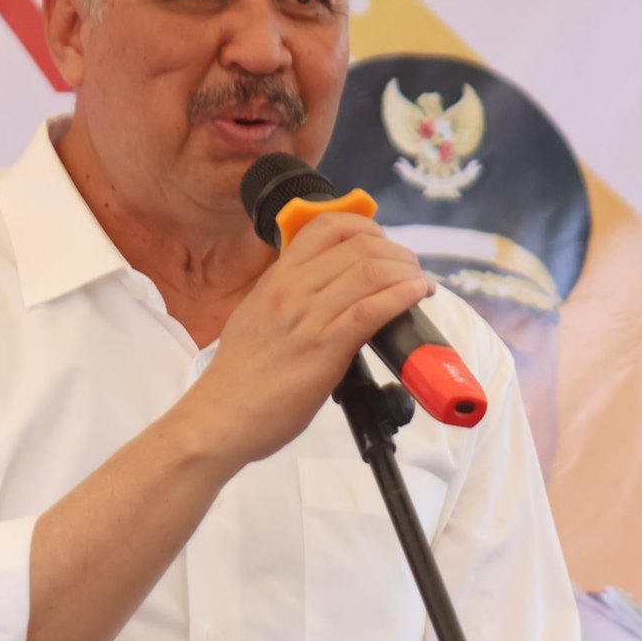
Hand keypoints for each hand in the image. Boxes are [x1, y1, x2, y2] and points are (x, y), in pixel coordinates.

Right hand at [175, 212, 434, 466]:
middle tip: (411, 268)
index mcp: (277, 277)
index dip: (367, 226)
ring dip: (407, 272)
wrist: (220, 416)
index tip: (384, 243)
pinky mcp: (324, 349)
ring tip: (420, 283)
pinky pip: (371, 310)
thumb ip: (288, 295)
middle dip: (396, 252)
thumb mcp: (257, 314)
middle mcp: (293, 289)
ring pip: (370, 271)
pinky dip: (402, 296)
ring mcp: (308, 317)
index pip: (327, 225)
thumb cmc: (240, 375)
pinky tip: (417, 295)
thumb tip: (324, 287)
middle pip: (358, 245)